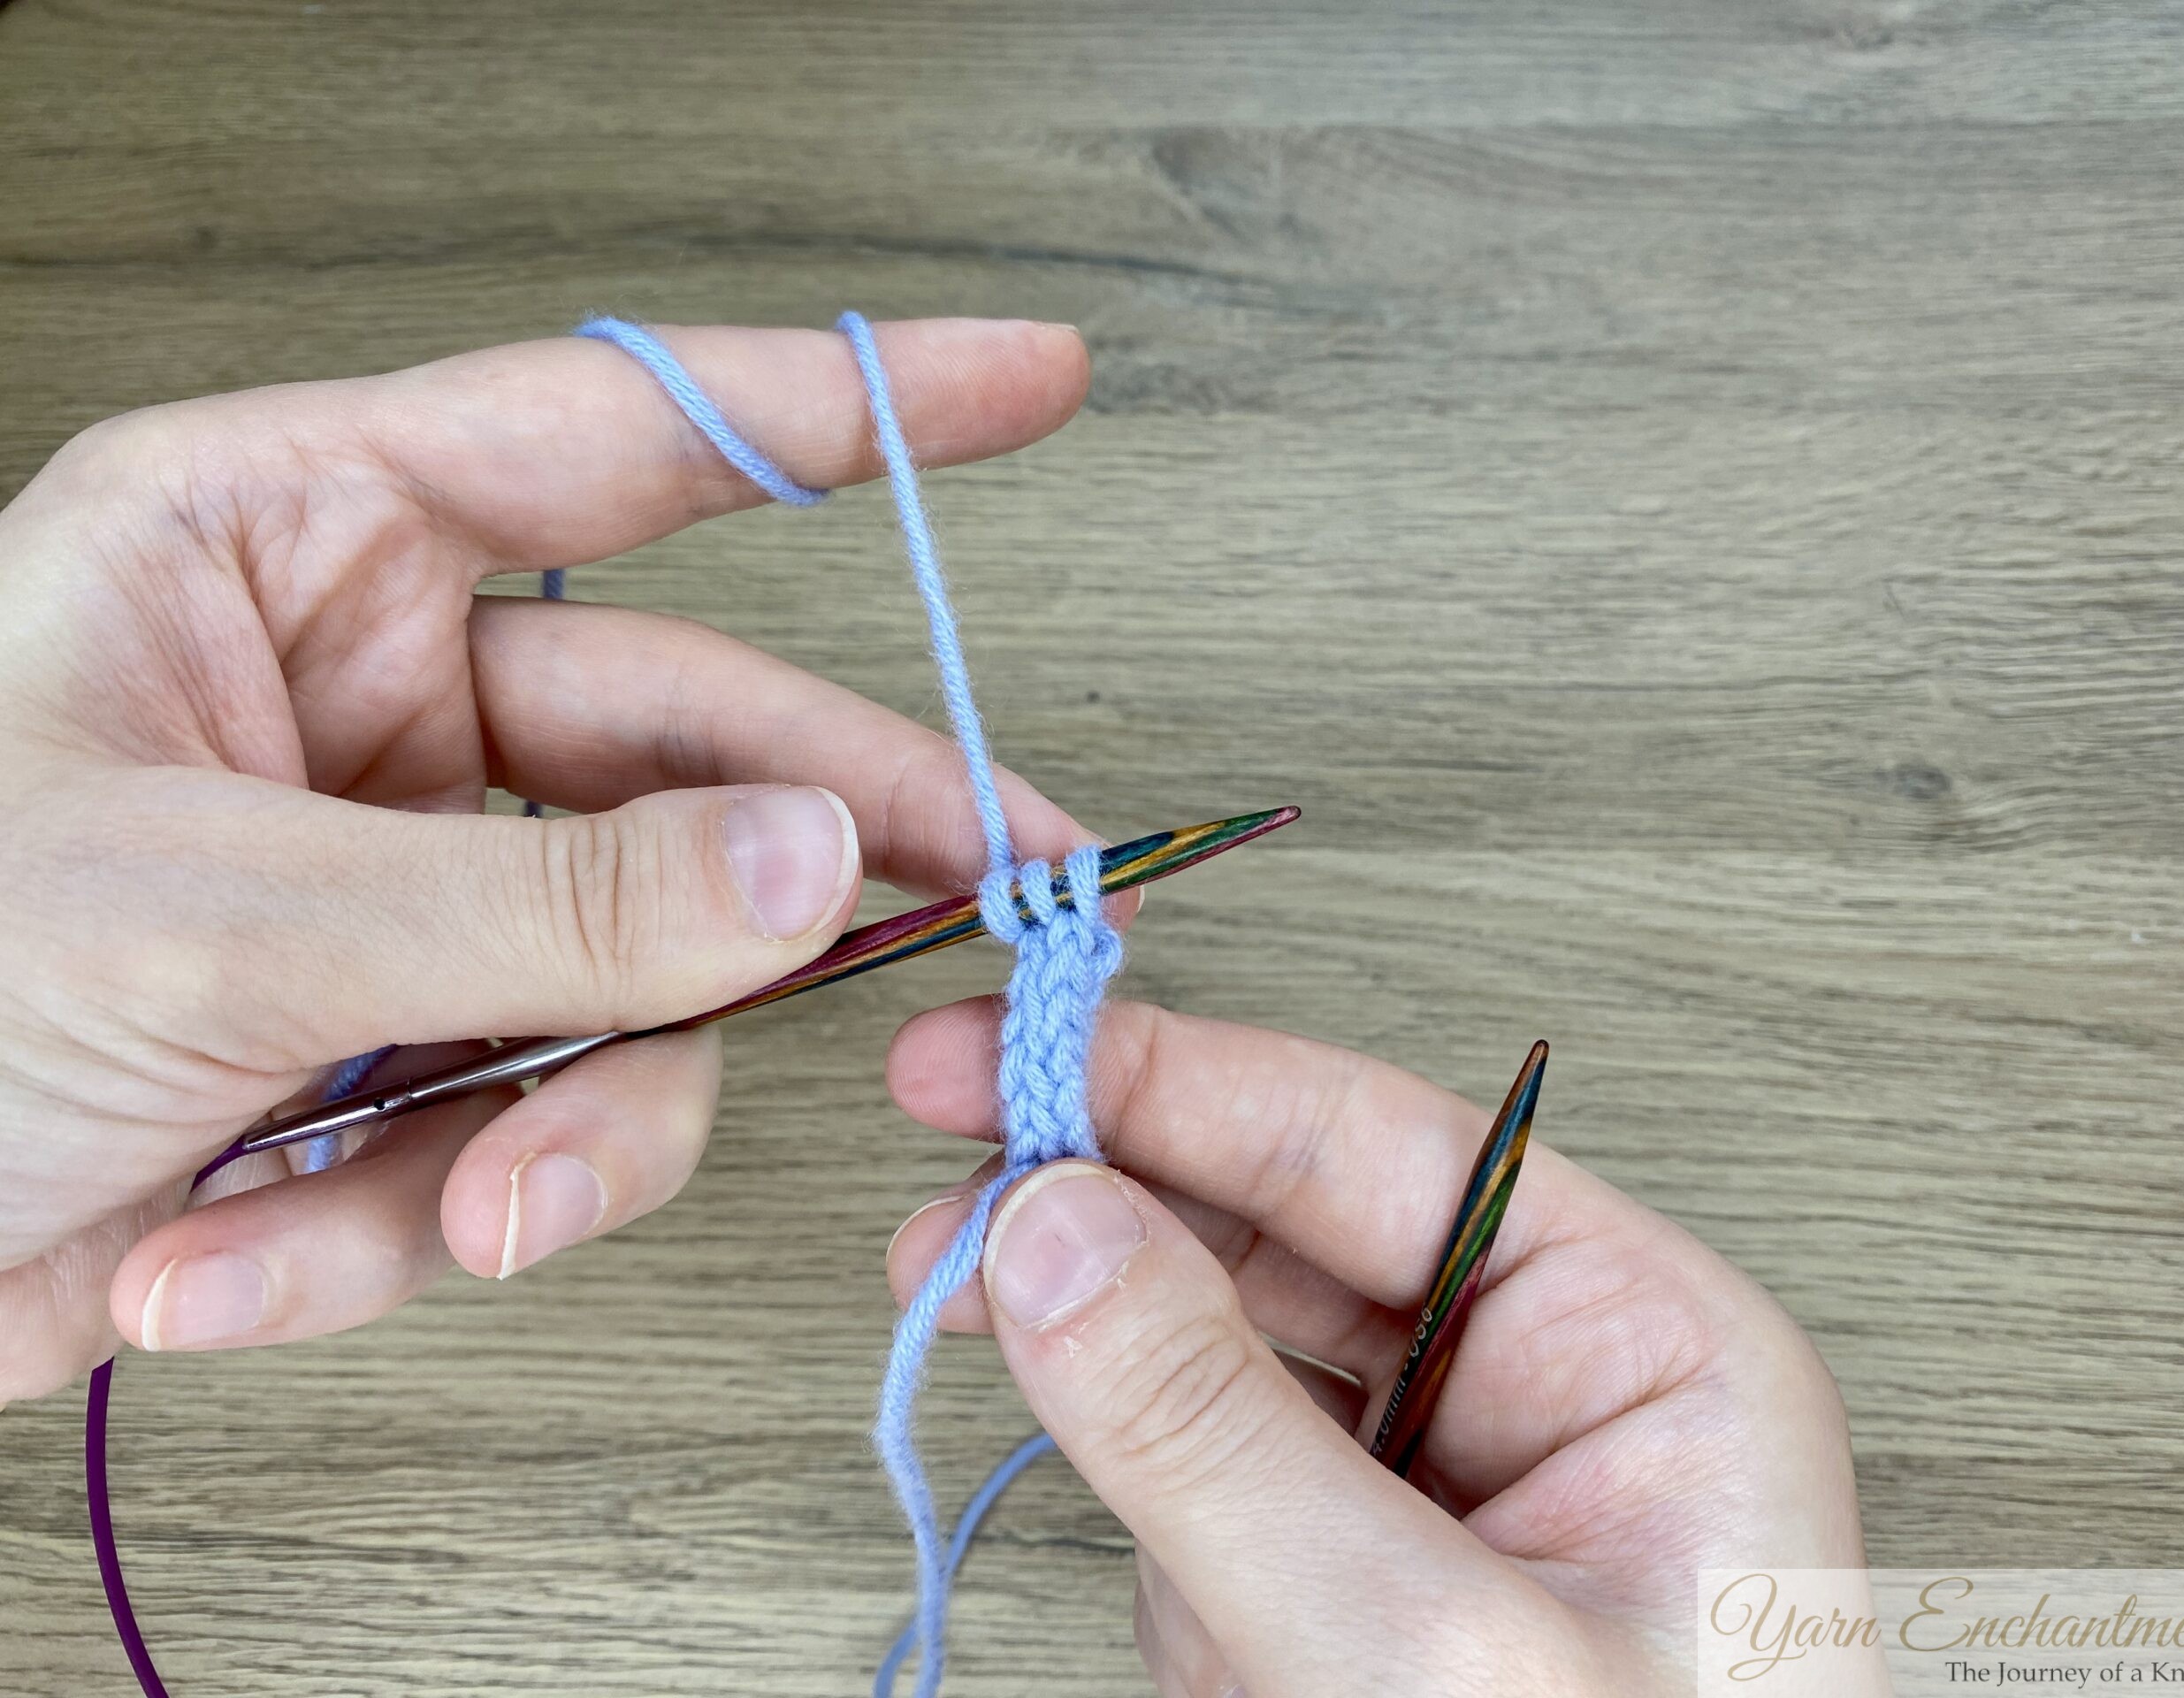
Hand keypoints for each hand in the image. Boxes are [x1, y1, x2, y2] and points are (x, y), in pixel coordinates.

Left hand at [0, 318, 1094, 1402]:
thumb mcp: (209, 923)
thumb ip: (544, 904)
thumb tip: (815, 864)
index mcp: (281, 550)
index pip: (620, 433)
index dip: (849, 408)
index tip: (1025, 383)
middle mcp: (356, 706)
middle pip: (687, 754)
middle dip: (808, 870)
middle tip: (1000, 895)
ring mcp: (388, 892)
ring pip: (626, 989)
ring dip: (544, 1135)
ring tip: (440, 1212)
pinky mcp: (381, 1059)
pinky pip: (510, 1130)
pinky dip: (396, 1226)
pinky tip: (234, 1258)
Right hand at [886, 1002, 1878, 1695]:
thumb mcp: (1415, 1660)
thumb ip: (1215, 1436)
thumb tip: (1049, 1231)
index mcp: (1642, 1350)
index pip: (1381, 1145)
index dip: (1180, 1080)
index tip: (1005, 1048)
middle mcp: (1546, 1389)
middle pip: (1288, 1222)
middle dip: (1121, 1211)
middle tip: (949, 1184)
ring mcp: (1435, 1484)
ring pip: (1223, 1349)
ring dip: (1126, 1381)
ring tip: (1059, 1408)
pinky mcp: (1347, 1574)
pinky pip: (1206, 1482)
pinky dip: (1150, 1518)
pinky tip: (1172, 1583)